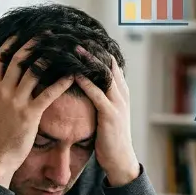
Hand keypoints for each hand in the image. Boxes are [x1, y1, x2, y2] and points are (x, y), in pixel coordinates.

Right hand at [0, 38, 73, 187]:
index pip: (0, 59)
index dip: (11, 44)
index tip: (20, 34)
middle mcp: (4, 91)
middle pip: (19, 59)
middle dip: (33, 44)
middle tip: (47, 34)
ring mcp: (17, 102)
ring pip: (34, 72)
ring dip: (49, 58)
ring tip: (62, 49)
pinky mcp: (30, 114)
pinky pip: (48, 94)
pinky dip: (60, 83)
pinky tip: (71, 75)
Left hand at [74, 47, 139, 186]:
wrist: (120, 160)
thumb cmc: (109, 137)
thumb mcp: (106, 112)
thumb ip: (99, 96)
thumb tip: (84, 82)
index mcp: (120, 90)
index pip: (110, 61)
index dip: (96, 48)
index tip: (80, 36)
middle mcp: (122, 92)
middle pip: (109, 62)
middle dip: (93, 48)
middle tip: (75, 34)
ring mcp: (118, 103)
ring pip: (104, 74)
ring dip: (89, 60)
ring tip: (74, 48)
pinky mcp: (110, 114)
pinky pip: (97, 93)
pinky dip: (85, 82)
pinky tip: (73, 73)